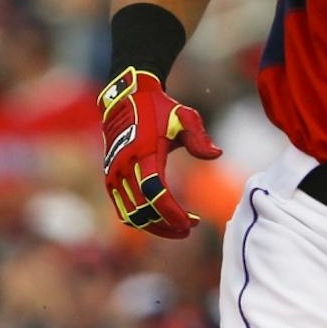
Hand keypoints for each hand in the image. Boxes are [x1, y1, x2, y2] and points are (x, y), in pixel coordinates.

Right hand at [99, 67, 220, 238]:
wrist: (125, 99)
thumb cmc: (159, 109)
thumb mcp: (184, 116)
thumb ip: (199, 136)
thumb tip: (217, 154)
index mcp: (142, 152)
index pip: (155, 191)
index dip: (172, 212)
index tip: (192, 223)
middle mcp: (124, 166)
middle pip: (143, 209)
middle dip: (168, 224)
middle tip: (190, 227)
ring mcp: (113, 174)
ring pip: (131, 215)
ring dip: (155, 227)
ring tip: (179, 227)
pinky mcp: (110, 179)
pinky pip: (123, 210)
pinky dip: (141, 220)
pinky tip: (161, 219)